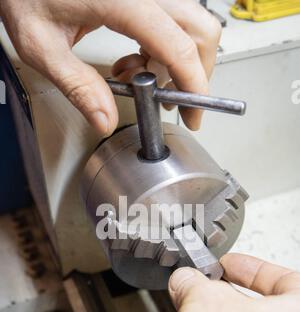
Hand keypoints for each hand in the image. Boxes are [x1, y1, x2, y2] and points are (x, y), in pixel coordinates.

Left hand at [0, 0, 220, 135]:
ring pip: (190, 25)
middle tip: (173, 101)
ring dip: (176, 61)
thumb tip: (104, 118)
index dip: (193, 84)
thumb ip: (77, 86)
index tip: (194, 111)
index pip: (178, 45)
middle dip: (194, 73)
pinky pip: (171, 20)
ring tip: (136, 78)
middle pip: (199, 30)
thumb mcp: (42, 46)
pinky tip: (133, 60)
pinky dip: (162, 48)